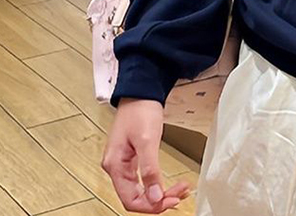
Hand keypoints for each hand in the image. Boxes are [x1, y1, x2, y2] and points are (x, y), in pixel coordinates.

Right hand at [101, 98, 190, 212]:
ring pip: (141, 190)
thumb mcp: (147, 140)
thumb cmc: (140, 110)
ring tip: (179, 190)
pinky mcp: (132, 158)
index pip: (130, 199)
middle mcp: (117, 167)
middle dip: (158, 200)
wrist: (141, 92)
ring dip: (160, 193)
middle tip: (179, 195)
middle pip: (136, 197)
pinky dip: (158, 183)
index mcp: (115, 165)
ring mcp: (124, 163)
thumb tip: (154, 196)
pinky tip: (169, 184)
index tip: (171, 202)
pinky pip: (144, 179)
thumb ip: (150, 169)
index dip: (150, 206)